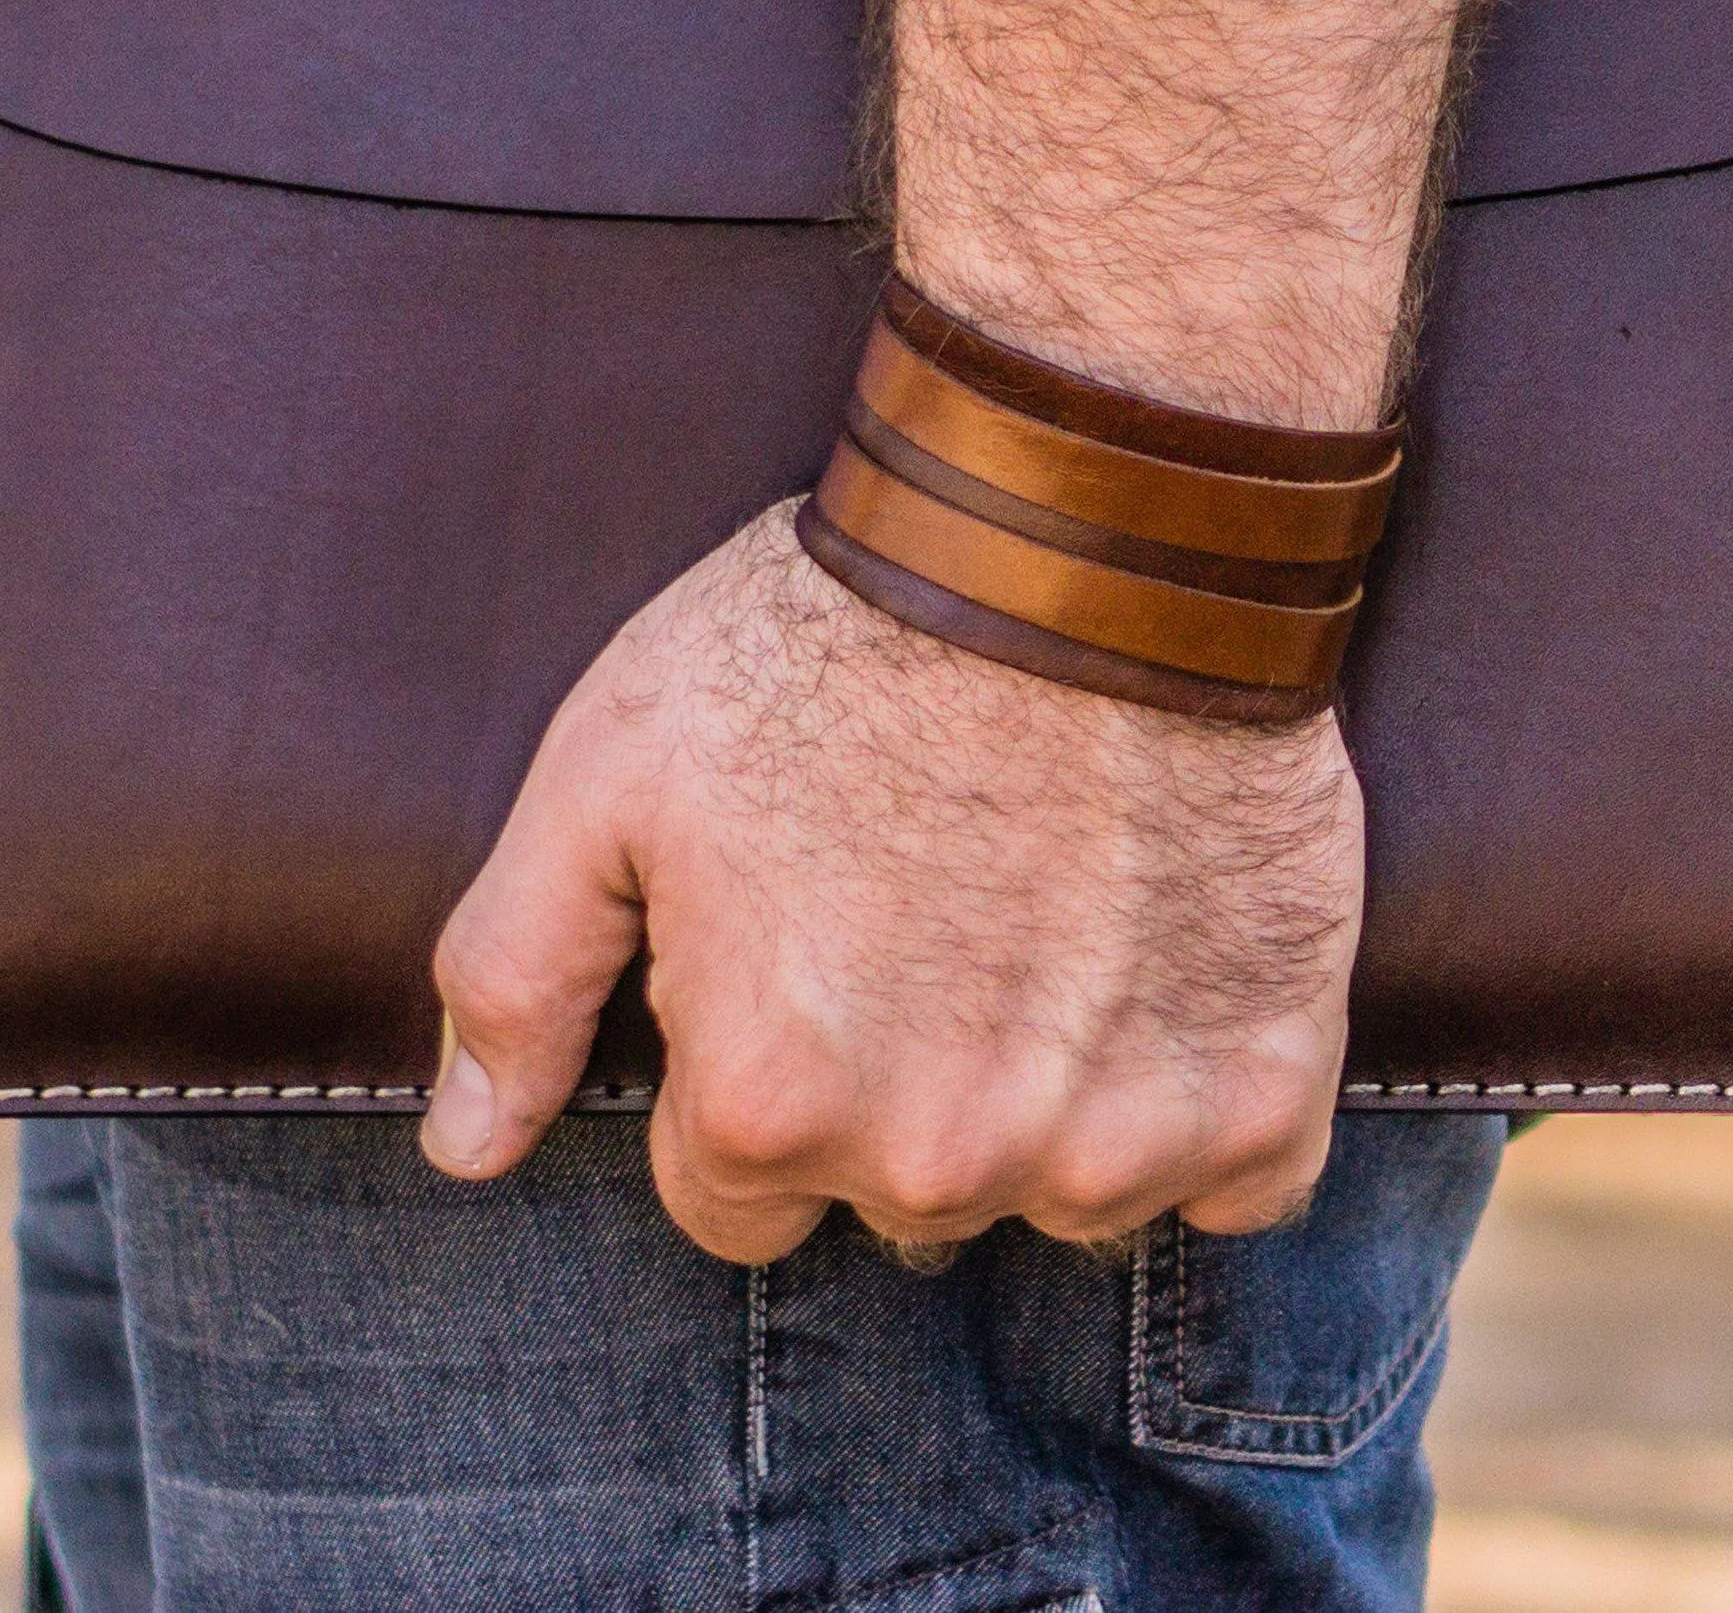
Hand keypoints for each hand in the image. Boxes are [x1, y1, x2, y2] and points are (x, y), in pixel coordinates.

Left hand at [421, 502, 1362, 1261]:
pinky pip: (1233, 1182)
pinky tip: (1166, 964)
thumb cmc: (834, 633)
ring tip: (1051, 921)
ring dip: (1052, 1103)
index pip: (730, 1201)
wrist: (1093, 532)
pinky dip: (1206, 1103)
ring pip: (1058, 1197)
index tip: (806, 951)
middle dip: (898, 1090)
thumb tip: (465, 1149)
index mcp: (769, 1102)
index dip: (756, 1069)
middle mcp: (941, 1161)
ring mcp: (1118, 1142)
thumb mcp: (609, 774)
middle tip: (930, 914)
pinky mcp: (1267, 1095)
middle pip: (895, 1201)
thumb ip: (515, 979)